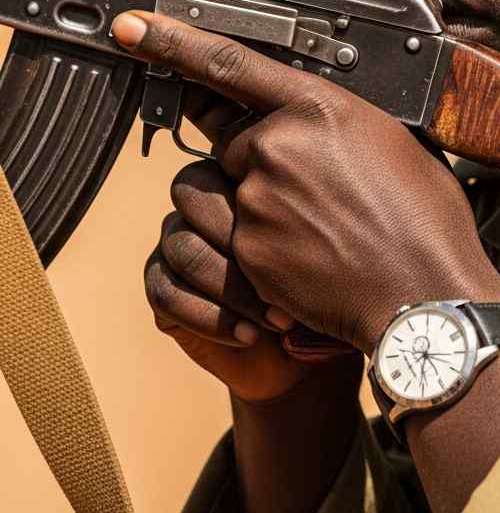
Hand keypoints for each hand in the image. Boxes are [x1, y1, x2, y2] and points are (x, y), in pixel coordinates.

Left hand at [115, 10, 499, 355]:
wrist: (423, 290)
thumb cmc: (423, 215)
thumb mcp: (390, 139)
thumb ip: (335, 118)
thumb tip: (309, 119)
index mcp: (317, 107)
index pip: (228, 62)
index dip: (171, 41)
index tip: (132, 29)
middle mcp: (277, 146)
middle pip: (232, 140)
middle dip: (259, 159)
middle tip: (314, 187)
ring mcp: (257, 201)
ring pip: (232, 191)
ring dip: (258, 203)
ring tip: (315, 224)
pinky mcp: (247, 251)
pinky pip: (239, 236)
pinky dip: (268, 245)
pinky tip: (315, 253)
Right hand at [145, 158, 330, 401]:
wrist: (302, 349)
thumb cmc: (322, 287)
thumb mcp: (325, 243)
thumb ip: (307, 206)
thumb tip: (302, 190)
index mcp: (241, 179)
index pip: (225, 163)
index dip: (257, 204)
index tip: (300, 243)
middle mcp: (201, 205)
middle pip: (194, 197)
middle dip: (244, 248)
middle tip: (284, 285)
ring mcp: (176, 243)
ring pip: (186, 250)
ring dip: (234, 291)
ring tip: (277, 320)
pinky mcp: (161, 287)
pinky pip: (167, 293)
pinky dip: (212, 318)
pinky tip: (248, 335)